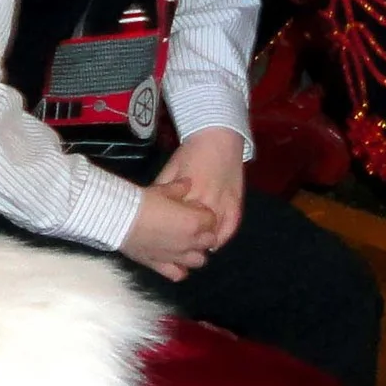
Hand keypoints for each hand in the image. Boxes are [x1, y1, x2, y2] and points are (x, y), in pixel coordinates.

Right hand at [121, 177, 218, 280]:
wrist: (118, 219)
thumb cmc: (142, 201)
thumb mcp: (162, 188)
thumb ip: (178, 188)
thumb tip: (187, 183)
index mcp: (194, 222)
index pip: (211, 219)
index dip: (203, 212)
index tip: (193, 207)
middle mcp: (190, 242)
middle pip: (209, 241)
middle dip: (204, 233)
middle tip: (191, 224)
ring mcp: (176, 257)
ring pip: (199, 261)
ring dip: (196, 252)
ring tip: (185, 243)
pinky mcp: (160, 265)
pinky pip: (178, 274)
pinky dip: (180, 269)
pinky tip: (173, 260)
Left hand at [156, 130, 246, 247]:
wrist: (218, 137)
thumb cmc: (190, 152)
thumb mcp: (170, 169)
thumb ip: (162, 190)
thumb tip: (149, 207)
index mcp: (187, 194)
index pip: (177, 224)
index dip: (170, 234)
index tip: (163, 240)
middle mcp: (207, 202)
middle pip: (195, 233)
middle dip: (186, 241)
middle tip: (176, 247)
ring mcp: (224, 205)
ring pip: (213, 234)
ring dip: (203, 242)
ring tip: (193, 248)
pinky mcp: (236, 203)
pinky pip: (231, 228)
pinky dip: (222, 237)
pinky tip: (213, 242)